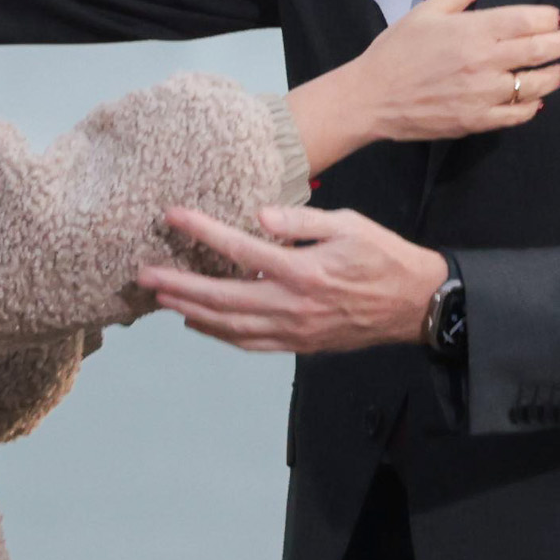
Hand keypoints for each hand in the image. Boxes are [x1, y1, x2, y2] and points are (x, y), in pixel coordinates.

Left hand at [139, 204, 447, 353]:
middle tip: (144, 276)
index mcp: (303, 271)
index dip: (202, 232)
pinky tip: (198, 322)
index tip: (172, 216)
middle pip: (222, 298)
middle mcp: (292, 306)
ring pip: (230, 326)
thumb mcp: (349, 224)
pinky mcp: (300, 344)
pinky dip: (219, 334)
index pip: (240, 249)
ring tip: (160, 299)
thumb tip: (259, 216)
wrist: (416, 305)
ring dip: (191, 312)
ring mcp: (294, 330)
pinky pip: (250, 343)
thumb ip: (302, 220)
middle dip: (178, 286)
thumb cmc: (384, 257)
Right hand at [286, 0, 559, 170]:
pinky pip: (517, 115)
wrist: (371, 97)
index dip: (549, 18)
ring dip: (554, 76)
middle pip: (541, 50)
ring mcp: (484, 94)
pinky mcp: (478, 120)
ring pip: (536, 85)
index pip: (528, 20)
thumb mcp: (426, 11)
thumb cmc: (395, 52)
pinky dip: (531, 107)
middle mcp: (484, 62)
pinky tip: (534, 100)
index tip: (555, 17)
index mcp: (473, 30)